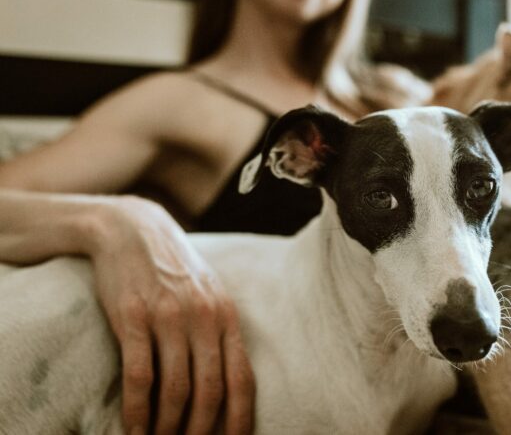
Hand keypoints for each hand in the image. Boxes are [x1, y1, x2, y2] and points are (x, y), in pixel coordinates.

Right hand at [88, 196, 254, 434]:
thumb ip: (219, 333)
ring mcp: (168, 316)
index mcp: (226, 316)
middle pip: (211, 390)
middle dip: (202, 430)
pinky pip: (139, 375)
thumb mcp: (208, 295)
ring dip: (168, 425)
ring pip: (176, 388)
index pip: (242, 378)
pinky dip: (137, 409)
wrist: (132, 230)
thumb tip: (227, 383)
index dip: (240, 419)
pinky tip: (133, 428)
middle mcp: (203, 317)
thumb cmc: (173, 270)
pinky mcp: (133, 316)